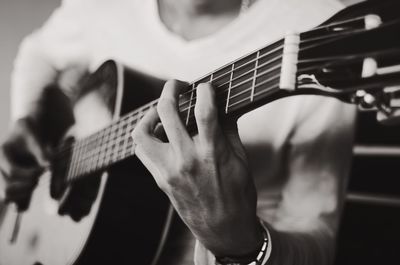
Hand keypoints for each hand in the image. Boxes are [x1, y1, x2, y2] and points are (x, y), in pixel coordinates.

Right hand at [0, 118, 46, 210]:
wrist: (23, 133)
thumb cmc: (28, 131)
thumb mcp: (34, 134)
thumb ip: (41, 150)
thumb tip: (49, 165)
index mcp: (2, 153)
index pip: (13, 172)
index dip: (32, 174)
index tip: (44, 169)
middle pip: (6, 189)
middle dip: (27, 186)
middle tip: (39, 177)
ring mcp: (0, 176)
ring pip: (6, 196)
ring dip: (24, 193)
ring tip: (35, 182)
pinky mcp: (6, 183)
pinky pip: (10, 199)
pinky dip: (22, 199)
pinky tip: (31, 187)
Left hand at [132, 80, 262, 255]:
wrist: (223, 229)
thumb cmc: (237, 195)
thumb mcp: (241, 159)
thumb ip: (228, 129)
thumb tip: (221, 105)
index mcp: (211, 153)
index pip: (203, 109)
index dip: (205, 90)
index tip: (207, 87)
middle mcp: (185, 159)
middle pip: (166, 111)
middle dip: (171, 89)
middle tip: (178, 85)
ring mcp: (168, 170)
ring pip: (142, 131)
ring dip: (150, 114)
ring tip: (161, 112)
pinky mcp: (160, 179)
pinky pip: (142, 151)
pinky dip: (147, 136)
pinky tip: (160, 134)